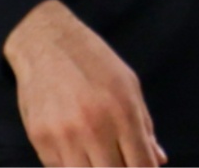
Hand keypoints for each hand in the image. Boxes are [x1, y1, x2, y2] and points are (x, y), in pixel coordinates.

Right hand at [5, 0, 165, 166]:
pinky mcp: (40, 140)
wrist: (47, 43)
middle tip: (118, 160)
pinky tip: (76, 150)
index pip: (142, 165)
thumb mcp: (129, 86)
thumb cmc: (94, 62)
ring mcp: (65, 137)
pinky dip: (71, 165)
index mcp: (123, 113)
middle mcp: (95, 128)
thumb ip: (145, 126)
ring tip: (97, 155)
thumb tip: (158, 159)